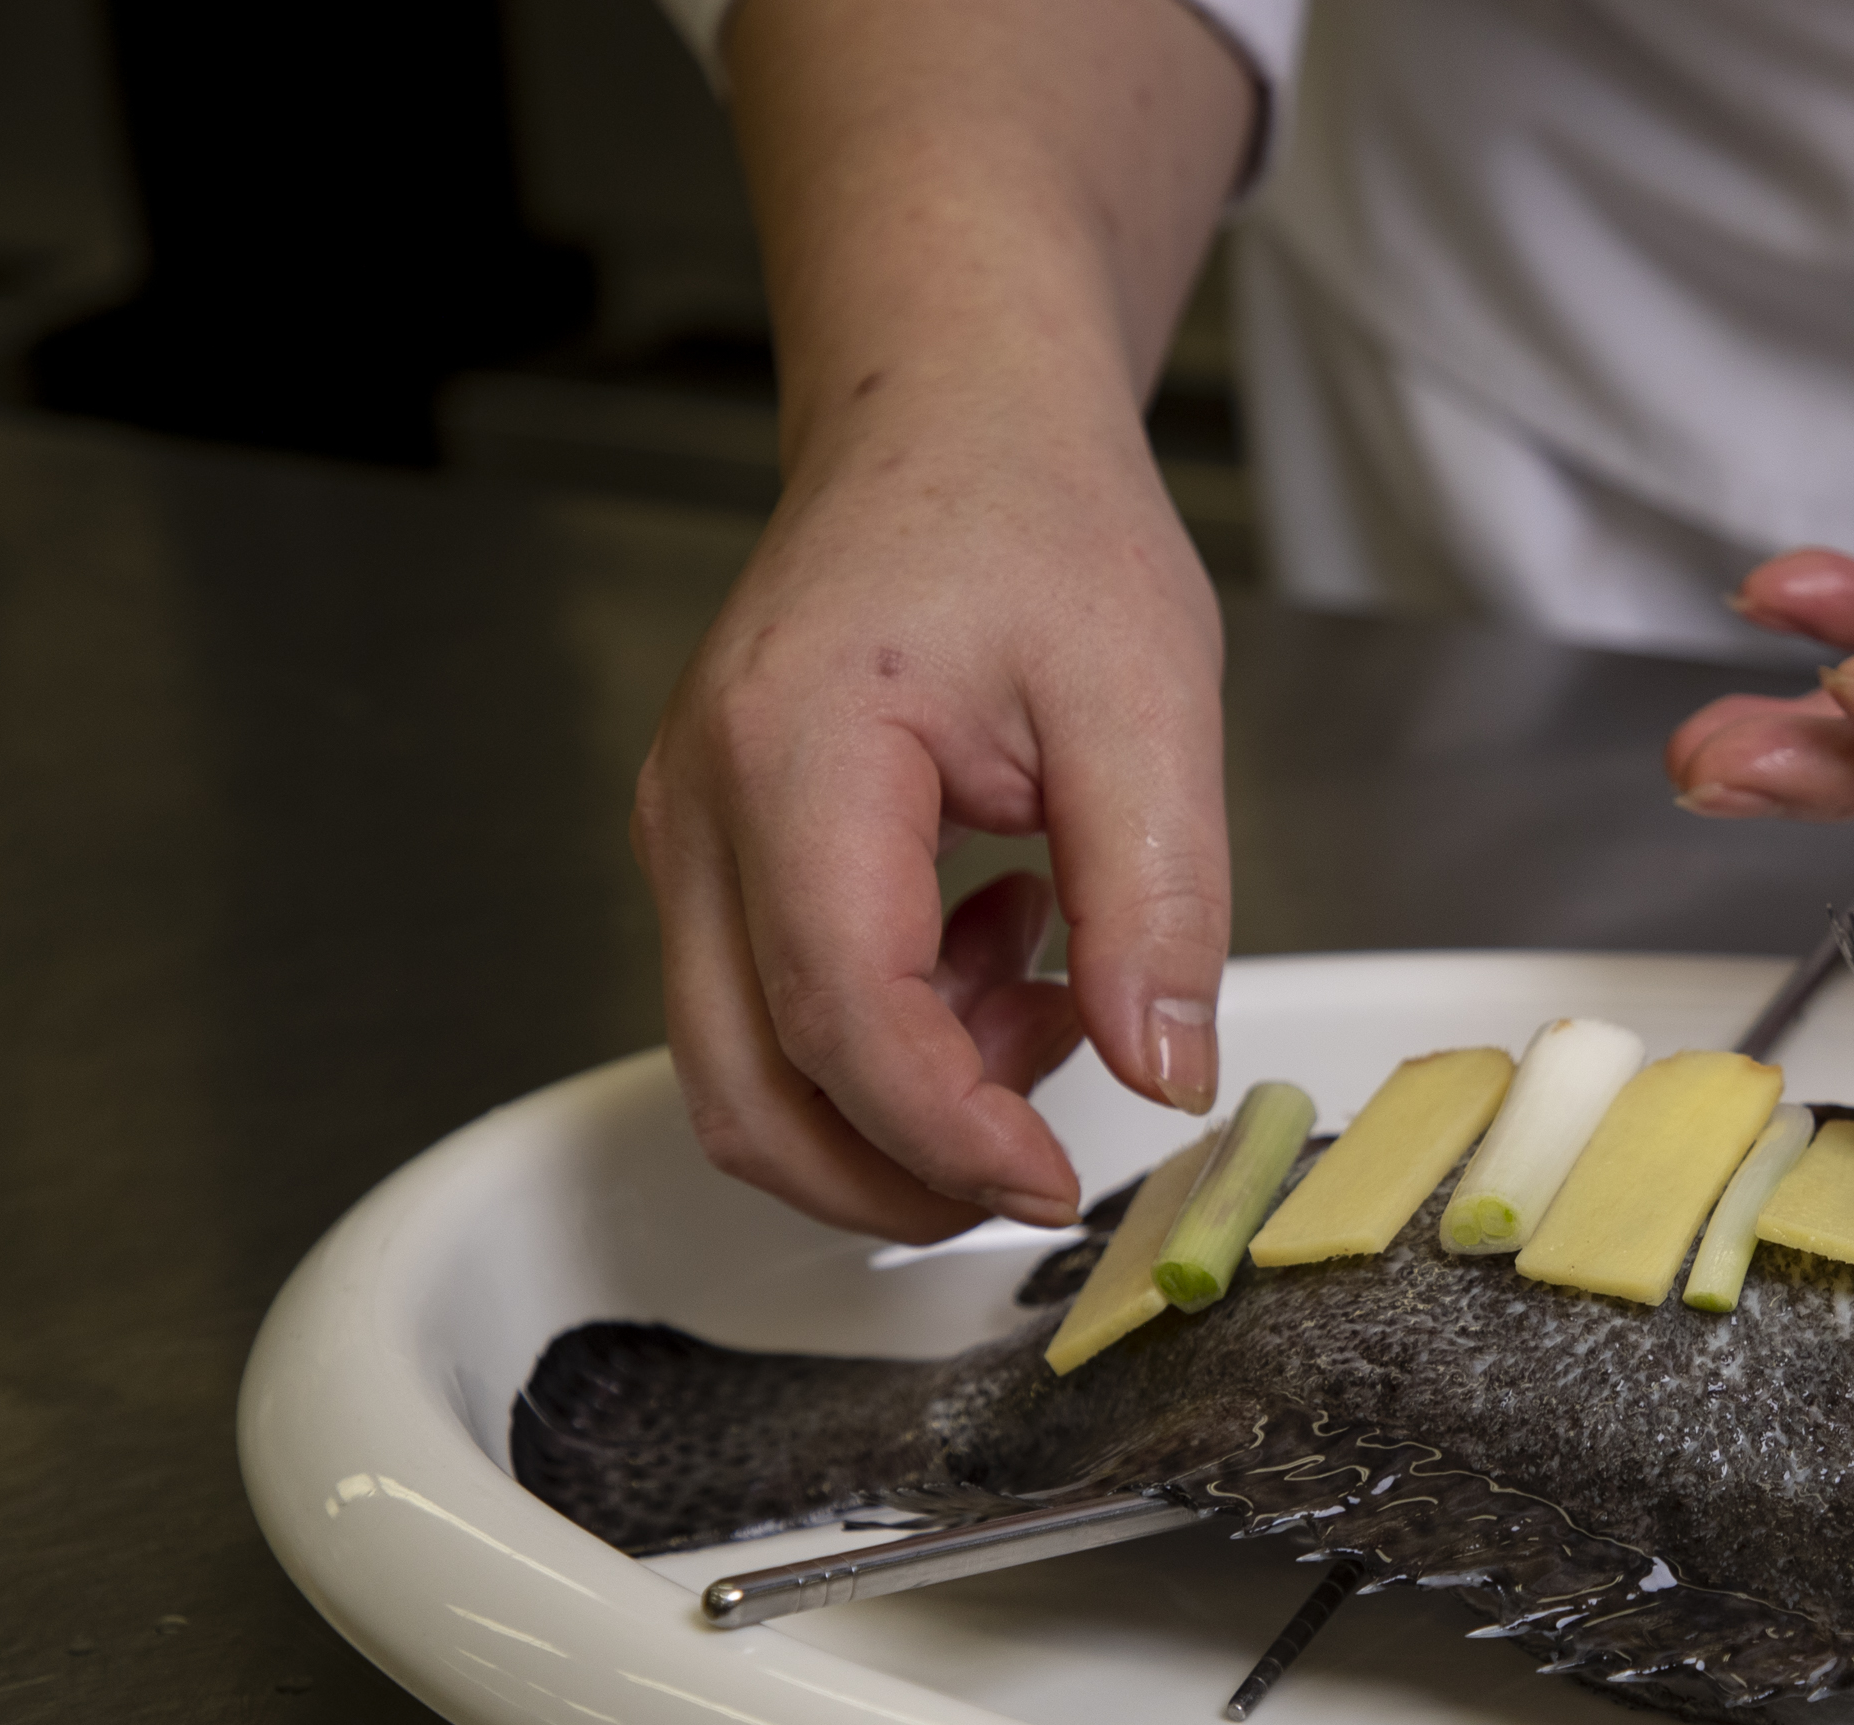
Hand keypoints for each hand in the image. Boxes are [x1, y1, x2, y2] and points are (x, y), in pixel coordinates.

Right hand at [636, 0, 1250, 1242]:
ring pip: (749, 1075)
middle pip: (751, 1093)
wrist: (950, 418)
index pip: (842, 1017)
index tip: (1059, 1177)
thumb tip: (1165, 1076)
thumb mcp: (1149, 701)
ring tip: (1047, 988)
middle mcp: (700, 810)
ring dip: (902, 1108)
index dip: (950, 1135)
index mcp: (794, 756)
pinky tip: (1004, 949)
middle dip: (901, 1177)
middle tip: (1046, 1157)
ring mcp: (688, 839)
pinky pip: (771, 1014)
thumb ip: (1159, 902)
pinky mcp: (715, 857)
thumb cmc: (1037, 521)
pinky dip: (891, 1044)